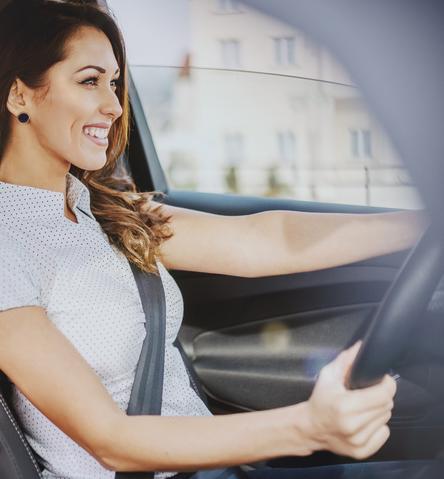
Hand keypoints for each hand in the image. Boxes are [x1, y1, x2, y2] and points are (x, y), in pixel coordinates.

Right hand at [305, 342, 396, 459]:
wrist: (310, 427)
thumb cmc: (320, 400)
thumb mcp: (328, 375)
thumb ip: (346, 360)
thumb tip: (361, 347)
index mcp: (345, 406)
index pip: (383, 395)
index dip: (388, 384)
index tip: (384, 380)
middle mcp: (353, 425)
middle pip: (387, 406)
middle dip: (382, 396)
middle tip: (369, 393)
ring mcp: (358, 441)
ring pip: (386, 419)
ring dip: (379, 411)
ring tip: (364, 407)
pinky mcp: (361, 452)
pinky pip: (384, 434)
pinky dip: (378, 426)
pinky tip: (364, 421)